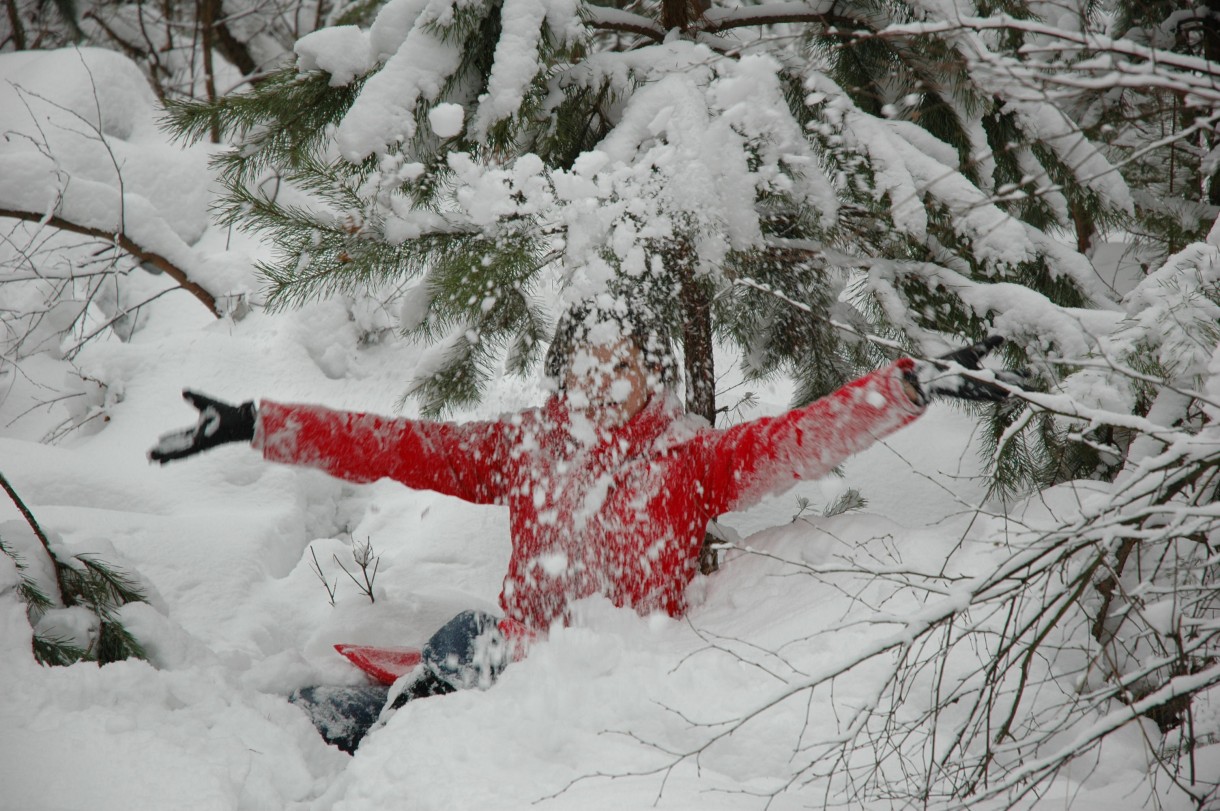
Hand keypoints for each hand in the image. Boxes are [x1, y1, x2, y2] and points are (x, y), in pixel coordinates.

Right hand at [148, 390, 256, 463]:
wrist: (241, 419)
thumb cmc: (228, 413)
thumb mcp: (206, 403)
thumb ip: (195, 398)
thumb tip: (183, 391)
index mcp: (199, 430)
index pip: (181, 436)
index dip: (170, 439)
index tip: (158, 440)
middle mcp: (198, 439)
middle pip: (177, 446)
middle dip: (163, 451)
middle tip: (148, 456)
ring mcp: (200, 444)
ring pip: (178, 452)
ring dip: (165, 456)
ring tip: (151, 460)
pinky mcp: (202, 446)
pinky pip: (185, 453)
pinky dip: (174, 455)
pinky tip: (164, 460)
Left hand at [906, 336, 1025, 402]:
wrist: (934, 371)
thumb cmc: (952, 362)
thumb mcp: (973, 351)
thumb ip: (987, 345)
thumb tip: (1002, 337)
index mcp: (987, 375)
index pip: (1007, 375)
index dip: (1019, 374)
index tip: (1030, 371)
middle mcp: (985, 384)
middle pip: (1007, 386)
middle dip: (1020, 387)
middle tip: (1035, 388)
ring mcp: (978, 390)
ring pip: (999, 393)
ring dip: (1012, 393)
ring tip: (1025, 393)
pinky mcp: (970, 393)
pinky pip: (985, 396)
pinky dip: (995, 396)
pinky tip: (1006, 396)